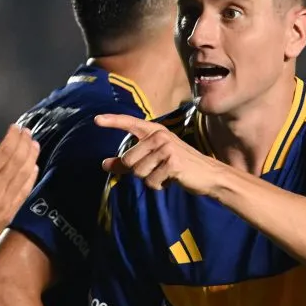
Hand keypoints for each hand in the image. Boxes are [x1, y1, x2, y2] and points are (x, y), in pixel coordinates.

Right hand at [0, 124, 38, 258]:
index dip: (12, 138)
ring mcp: (7, 200)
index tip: (15, 128)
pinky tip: (34, 167)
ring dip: (31, 157)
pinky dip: (31, 177)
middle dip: (24, 143)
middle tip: (27, 132)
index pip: (4, 152)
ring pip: (24, 174)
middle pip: (17, 160)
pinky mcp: (11, 211)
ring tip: (34, 144)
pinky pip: (25, 191)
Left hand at [95, 114, 218, 194]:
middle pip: (128, 160)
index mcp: (155, 131)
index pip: (130, 122)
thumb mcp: (153, 159)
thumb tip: (104, 164)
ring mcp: (167, 149)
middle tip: (155, 170)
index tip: (96, 120)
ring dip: (149, 179)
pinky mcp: (172, 163)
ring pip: (138, 172)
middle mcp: (160, 136)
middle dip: (137, 171)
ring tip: (165, 174)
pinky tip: (171, 180)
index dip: (112, 121)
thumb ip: (128, 161)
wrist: (209, 174)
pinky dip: (159, 186)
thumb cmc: (179, 166)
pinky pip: (151, 182)